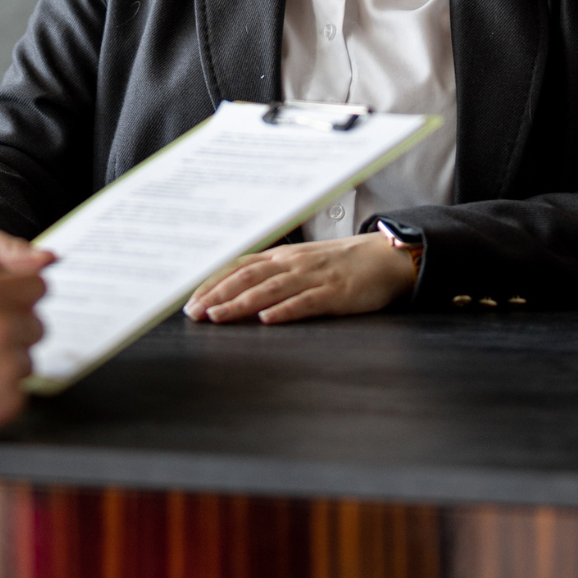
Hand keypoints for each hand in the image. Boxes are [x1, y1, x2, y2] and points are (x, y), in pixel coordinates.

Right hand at [0, 266, 47, 455]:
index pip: (37, 285)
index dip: (23, 296)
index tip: (17, 305)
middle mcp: (3, 325)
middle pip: (37, 324)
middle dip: (17, 331)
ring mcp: (8, 365)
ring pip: (27, 359)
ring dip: (8, 363)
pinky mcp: (8, 400)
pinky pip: (18, 391)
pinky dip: (0, 392)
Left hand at [182, 235, 415, 325]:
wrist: (386, 258)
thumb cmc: (342, 264)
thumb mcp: (304, 264)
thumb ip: (275, 275)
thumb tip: (239, 291)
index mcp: (284, 257)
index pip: (240, 266)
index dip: (214, 282)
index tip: (191, 300)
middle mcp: (293, 264)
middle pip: (247, 277)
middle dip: (217, 295)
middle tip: (194, 313)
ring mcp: (314, 277)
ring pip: (270, 289)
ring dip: (240, 303)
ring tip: (218, 317)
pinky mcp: (335, 293)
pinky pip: (306, 302)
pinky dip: (284, 310)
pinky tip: (267, 319)